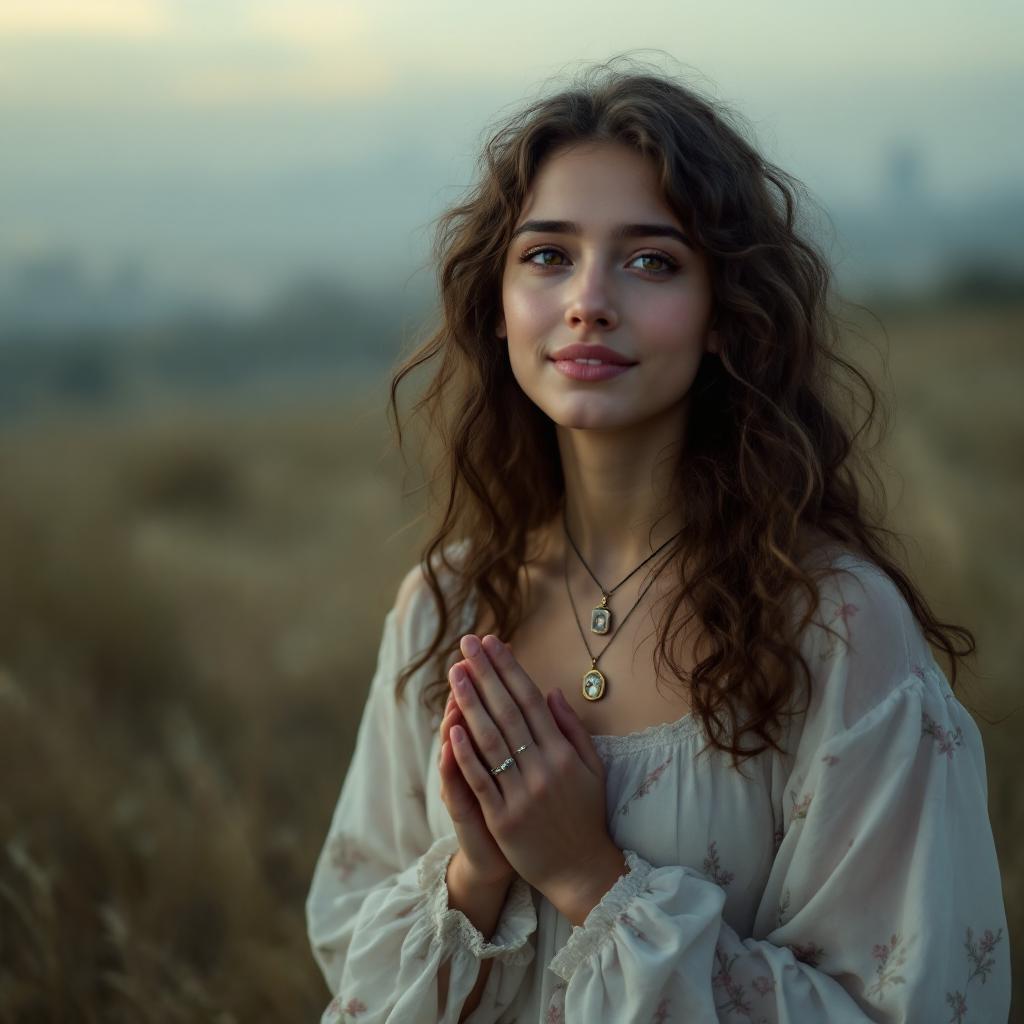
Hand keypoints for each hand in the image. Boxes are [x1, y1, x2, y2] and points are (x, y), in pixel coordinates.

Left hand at [448, 634, 627, 925]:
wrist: (582, 872)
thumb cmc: (585, 817)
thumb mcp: (592, 769)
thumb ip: (572, 729)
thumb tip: (551, 692)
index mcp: (563, 753)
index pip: (531, 700)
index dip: (510, 669)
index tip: (493, 642)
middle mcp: (544, 768)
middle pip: (508, 712)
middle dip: (486, 674)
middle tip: (467, 644)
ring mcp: (523, 794)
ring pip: (492, 741)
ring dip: (471, 704)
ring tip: (455, 673)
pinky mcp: (503, 819)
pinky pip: (482, 781)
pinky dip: (466, 754)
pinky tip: (451, 728)